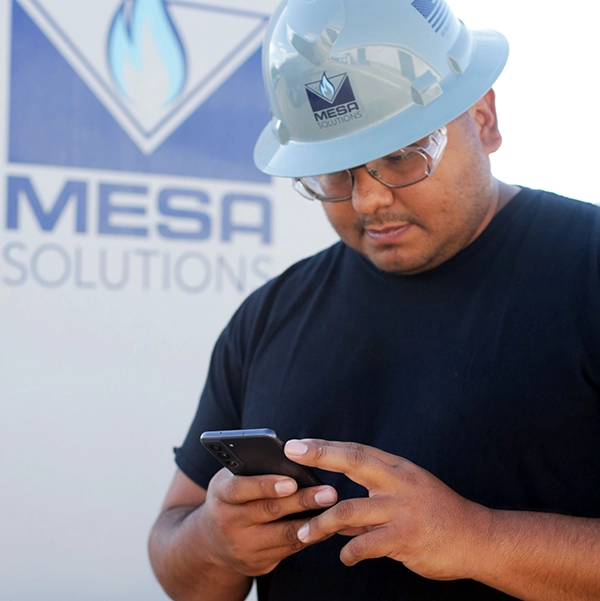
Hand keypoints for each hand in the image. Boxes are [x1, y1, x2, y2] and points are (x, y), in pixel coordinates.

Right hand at [199, 467, 337, 576]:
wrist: (211, 541)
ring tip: (335, 508)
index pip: (240, 489)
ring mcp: (243, 547)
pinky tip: (328, 524)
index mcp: (221, 495)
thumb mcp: (232, 479)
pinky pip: (290, 549)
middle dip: (302, 501)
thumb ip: (254, 469)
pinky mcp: (258, 564)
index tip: (291, 481)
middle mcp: (228, 523)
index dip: (266, 485)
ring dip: (313, 522)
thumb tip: (292, 456)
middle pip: (269, 511)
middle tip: (329, 492)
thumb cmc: (232, 497)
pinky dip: (311, 536)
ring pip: (284, 534)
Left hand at [284, 439, 491, 580]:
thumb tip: (334, 515)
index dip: (325, 446)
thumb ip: (370, 503)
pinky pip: (366, 544)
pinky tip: (346, 557)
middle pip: (353, 461)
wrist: (477, 538)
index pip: (356, 450)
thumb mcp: (405, 498)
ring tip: (303, 534)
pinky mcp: (405, 537)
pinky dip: (349, 552)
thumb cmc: (437, 516)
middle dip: (320, 455)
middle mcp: (398, 482)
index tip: (298, 444)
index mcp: (398, 469)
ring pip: (349, 509)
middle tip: (292, 454)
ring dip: (321, 524)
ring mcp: (402, 509)